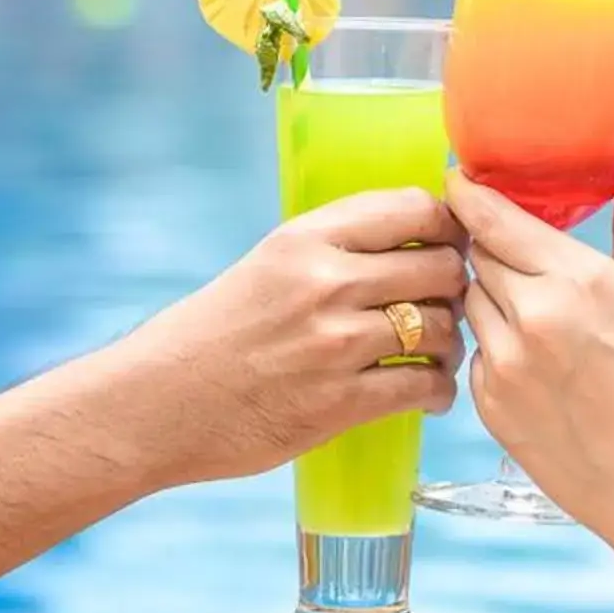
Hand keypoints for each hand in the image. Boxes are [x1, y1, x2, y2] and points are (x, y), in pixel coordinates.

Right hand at [115, 187, 467, 485]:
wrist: (159, 403)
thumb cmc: (210, 334)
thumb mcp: (265, 265)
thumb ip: (330, 249)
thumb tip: (405, 240)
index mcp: (306, 239)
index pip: (412, 208)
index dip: (447, 224)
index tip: (450, 241)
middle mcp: (326, 284)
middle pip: (439, 267)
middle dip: (455, 284)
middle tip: (447, 302)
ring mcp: (336, 345)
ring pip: (441, 328)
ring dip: (450, 341)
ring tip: (438, 351)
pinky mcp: (340, 403)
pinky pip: (423, 386)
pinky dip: (438, 391)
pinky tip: (429, 392)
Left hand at [447, 161, 613, 548]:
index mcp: (577, 279)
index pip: (490, 216)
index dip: (467, 193)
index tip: (458, 180)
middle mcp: (532, 314)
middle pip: (475, 253)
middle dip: (486, 246)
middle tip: (503, 246)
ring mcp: (504, 362)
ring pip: (469, 302)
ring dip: (488, 297)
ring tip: (529, 314)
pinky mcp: (487, 404)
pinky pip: (474, 353)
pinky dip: (493, 346)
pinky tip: (533, 364)